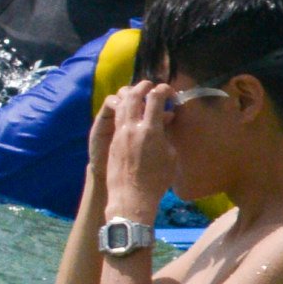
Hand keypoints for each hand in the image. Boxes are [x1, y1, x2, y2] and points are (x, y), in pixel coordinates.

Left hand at [96, 81, 173, 225]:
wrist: (131, 197)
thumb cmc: (157, 180)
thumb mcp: (170, 156)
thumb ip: (167, 134)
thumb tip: (166, 119)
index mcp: (150, 130)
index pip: (154, 98)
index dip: (163, 89)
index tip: (169, 91)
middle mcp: (132, 127)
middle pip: (133, 95)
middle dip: (143, 86)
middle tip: (151, 86)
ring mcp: (119, 133)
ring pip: (121, 104)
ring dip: (130, 95)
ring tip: (138, 94)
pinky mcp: (112, 140)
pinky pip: (117, 118)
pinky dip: (123, 109)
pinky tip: (130, 112)